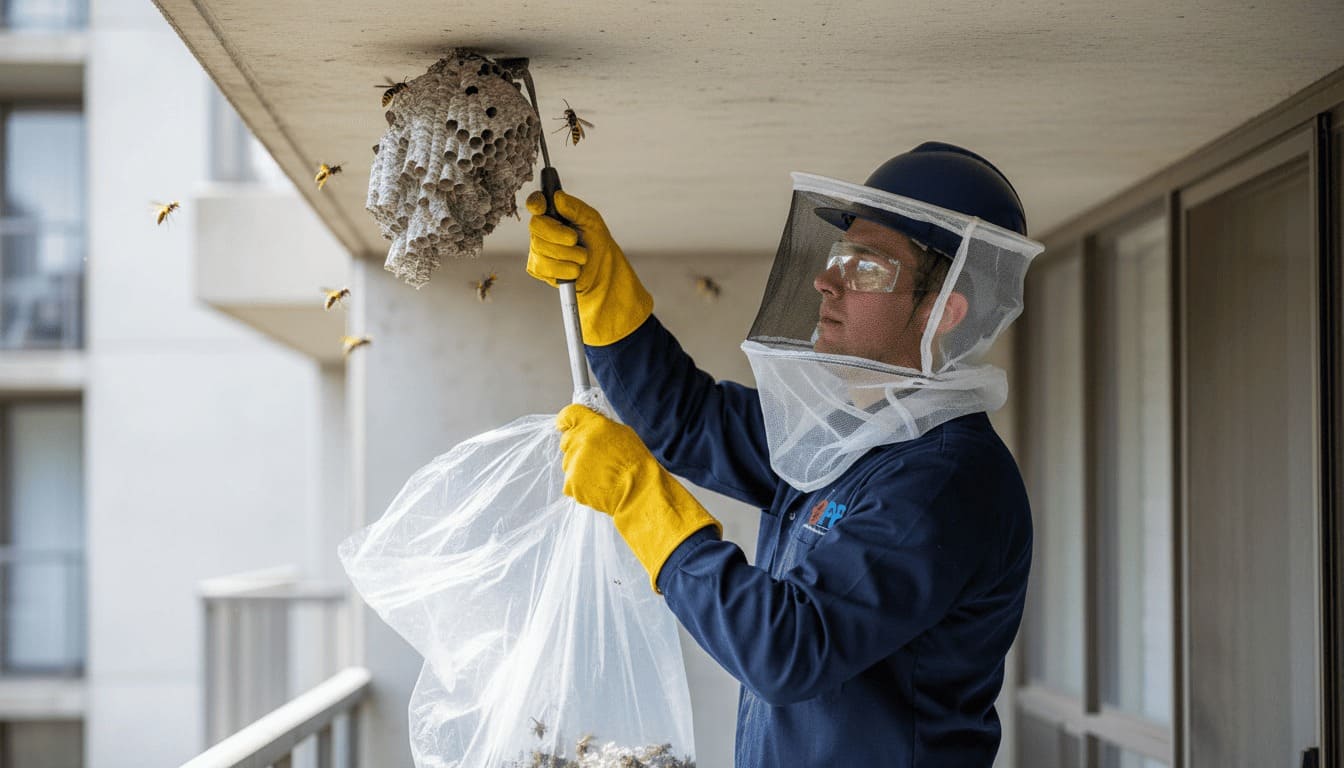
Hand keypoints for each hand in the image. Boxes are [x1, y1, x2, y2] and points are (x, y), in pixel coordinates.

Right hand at [526, 190, 653, 345]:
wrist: (602, 271)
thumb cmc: (596, 241)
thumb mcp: (591, 220)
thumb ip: (575, 208)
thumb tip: (558, 197)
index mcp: (551, 214)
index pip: (535, 203)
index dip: (536, 204)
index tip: (542, 207)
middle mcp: (540, 230)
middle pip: (536, 226)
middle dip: (559, 234)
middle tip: (575, 239)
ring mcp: (537, 249)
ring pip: (542, 249)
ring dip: (569, 254)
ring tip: (581, 257)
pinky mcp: (537, 268)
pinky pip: (546, 267)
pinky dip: (566, 269)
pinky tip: (574, 269)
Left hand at [556, 404, 720, 591]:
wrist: (638, 492)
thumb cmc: (636, 463)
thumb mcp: (623, 433)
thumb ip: (598, 427)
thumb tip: (585, 427)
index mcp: (593, 426)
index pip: (568, 415)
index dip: (566, 421)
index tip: (566, 425)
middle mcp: (580, 442)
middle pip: (567, 440)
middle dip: (577, 447)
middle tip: (597, 457)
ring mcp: (573, 464)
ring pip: (568, 462)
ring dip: (580, 467)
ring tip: (602, 474)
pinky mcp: (571, 484)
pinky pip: (570, 481)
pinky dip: (581, 484)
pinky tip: (599, 484)